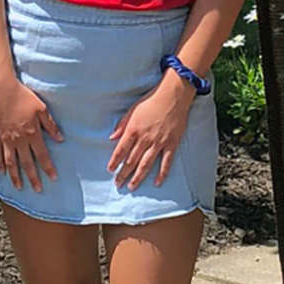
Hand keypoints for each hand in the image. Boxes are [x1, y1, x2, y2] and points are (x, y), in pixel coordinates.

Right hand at [0, 74, 61, 189]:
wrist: (1, 89)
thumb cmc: (22, 96)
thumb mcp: (41, 108)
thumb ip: (50, 125)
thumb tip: (60, 138)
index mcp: (32, 133)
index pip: (42, 155)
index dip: (48, 168)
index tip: (53, 178)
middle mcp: (18, 140)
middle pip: (26, 163)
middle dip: (33, 178)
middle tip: (38, 189)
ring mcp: (5, 139)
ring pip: (10, 163)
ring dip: (15, 176)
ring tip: (19, 186)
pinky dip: (0, 164)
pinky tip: (3, 172)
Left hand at [109, 73, 193, 189]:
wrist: (173, 95)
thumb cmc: (151, 100)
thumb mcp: (132, 110)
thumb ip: (122, 125)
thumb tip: (112, 137)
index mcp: (133, 130)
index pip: (121, 150)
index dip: (114, 161)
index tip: (110, 170)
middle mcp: (145, 139)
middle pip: (131, 160)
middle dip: (123, 173)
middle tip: (118, 184)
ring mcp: (159, 142)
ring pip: (146, 164)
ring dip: (138, 177)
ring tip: (131, 187)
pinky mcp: (172, 144)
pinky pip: (166, 162)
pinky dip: (162, 174)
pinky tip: (156, 183)